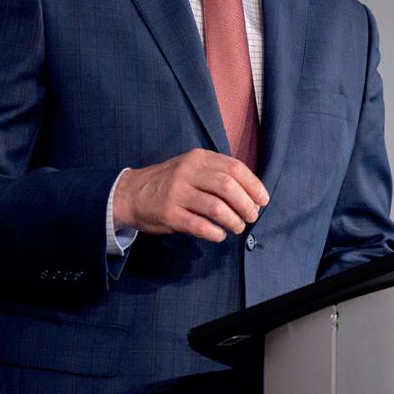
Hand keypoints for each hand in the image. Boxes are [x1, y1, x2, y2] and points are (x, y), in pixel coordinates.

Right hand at [114, 149, 268, 241]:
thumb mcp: (191, 168)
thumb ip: (216, 174)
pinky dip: (215, 233)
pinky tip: (220, 235)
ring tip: (238, 227)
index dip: (253, 185)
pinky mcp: (169, 214)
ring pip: (216, 207)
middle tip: (252, 216)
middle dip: (246, 204)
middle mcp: (187, 172)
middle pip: (228, 186)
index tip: (263, 200)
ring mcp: (177, 193)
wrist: (130, 194)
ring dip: (233, 220)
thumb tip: (251, 193)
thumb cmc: (169, 183)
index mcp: (198, 158)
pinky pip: (199, 225)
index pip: (234, 168)